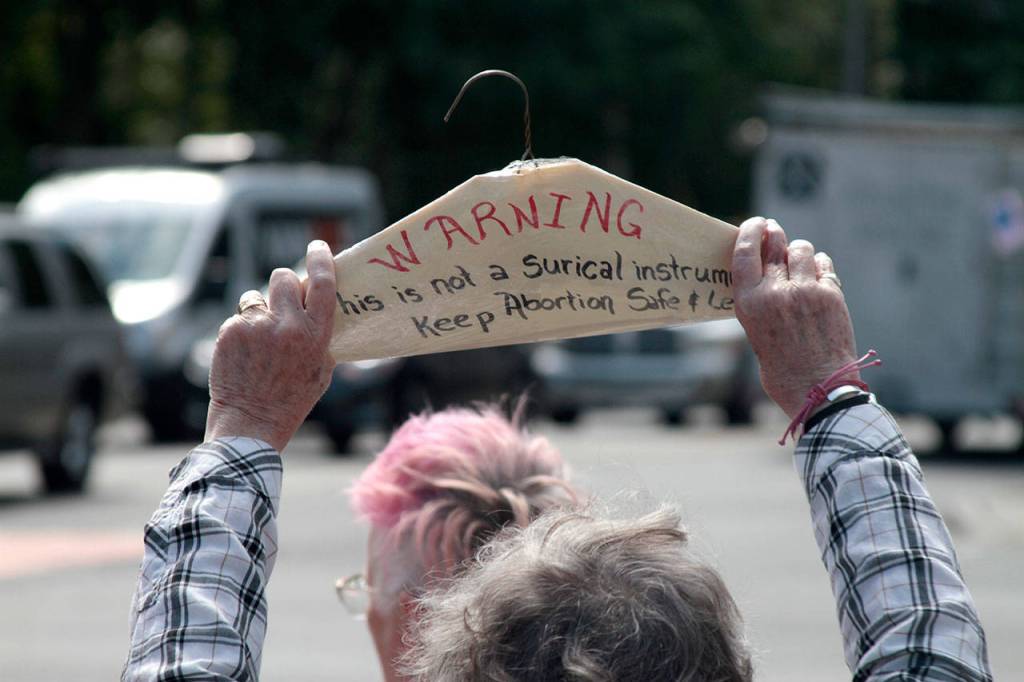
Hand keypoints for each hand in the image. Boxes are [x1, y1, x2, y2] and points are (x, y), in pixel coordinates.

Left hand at [205, 241, 336, 451]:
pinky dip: (241, 331)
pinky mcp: (230, 332)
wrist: (250, 423)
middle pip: (283, 277)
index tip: (318, 247)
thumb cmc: (291, 400)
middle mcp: (286, 326)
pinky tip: (244, 355)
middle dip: (283, 283)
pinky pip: (238, 318)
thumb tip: (322, 308)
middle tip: (282, 299)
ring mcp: (256, 327)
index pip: (321, 283)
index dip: (320, 259)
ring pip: (255, 296)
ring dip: (259, 311)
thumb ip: (323, 338)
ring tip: (260, 341)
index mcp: (314, 335)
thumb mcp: (322, 371)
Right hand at [732, 217, 859, 418]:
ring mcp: (806, 291)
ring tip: (799, 264)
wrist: (818, 390)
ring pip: (802, 250)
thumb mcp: (756, 334)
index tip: (755, 223)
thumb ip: (761, 303)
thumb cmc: (782, 370)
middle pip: (775, 243)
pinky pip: (823, 266)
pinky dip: (819, 268)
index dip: (750, 231)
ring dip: (799, 253)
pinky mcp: (831, 295)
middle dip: (774, 234)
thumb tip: (766, 275)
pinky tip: (817, 280)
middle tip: (774, 232)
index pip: (746, 251)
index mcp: (750, 303)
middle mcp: (776, 292)